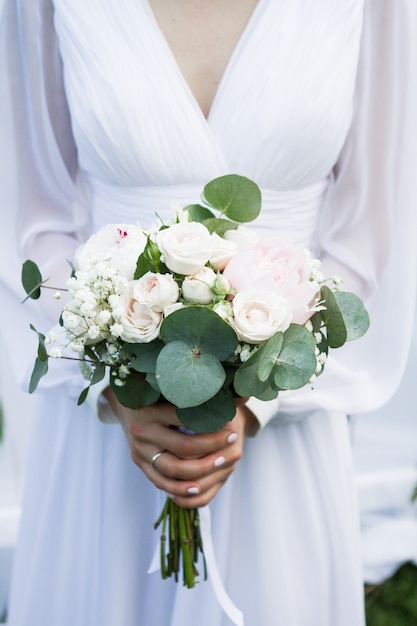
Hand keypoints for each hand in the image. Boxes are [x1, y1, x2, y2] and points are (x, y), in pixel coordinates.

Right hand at [103, 389, 257, 507]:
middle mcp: (142, 430)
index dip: (211, 421)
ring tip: (222, 462)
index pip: (186, 418)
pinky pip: (160, 482)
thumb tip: (245, 392)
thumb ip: (203, 391)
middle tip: (232, 439)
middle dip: (212, 446)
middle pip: (183, 446)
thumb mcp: (172, 388)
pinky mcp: (139, 463)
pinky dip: (180, 487)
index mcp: (149, 408)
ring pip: (172, 468)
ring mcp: (139, 450)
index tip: (231, 420)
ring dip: (200, 470)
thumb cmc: (154, 393)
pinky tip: (198, 486)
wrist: (123, 405)